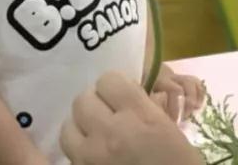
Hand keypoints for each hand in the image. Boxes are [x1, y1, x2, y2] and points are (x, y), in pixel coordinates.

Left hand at [60, 72, 202, 164]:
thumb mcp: (169, 130)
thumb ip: (143, 108)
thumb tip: (123, 95)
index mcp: (139, 115)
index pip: (108, 80)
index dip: (114, 86)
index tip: (122, 96)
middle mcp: (110, 131)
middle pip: (83, 100)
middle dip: (95, 105)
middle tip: (108, 116)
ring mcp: (91, 157)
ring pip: (68, 127)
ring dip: (81, 129)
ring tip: (96, 138)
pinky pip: (69, 154)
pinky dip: (78, 152)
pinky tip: (94, 158)